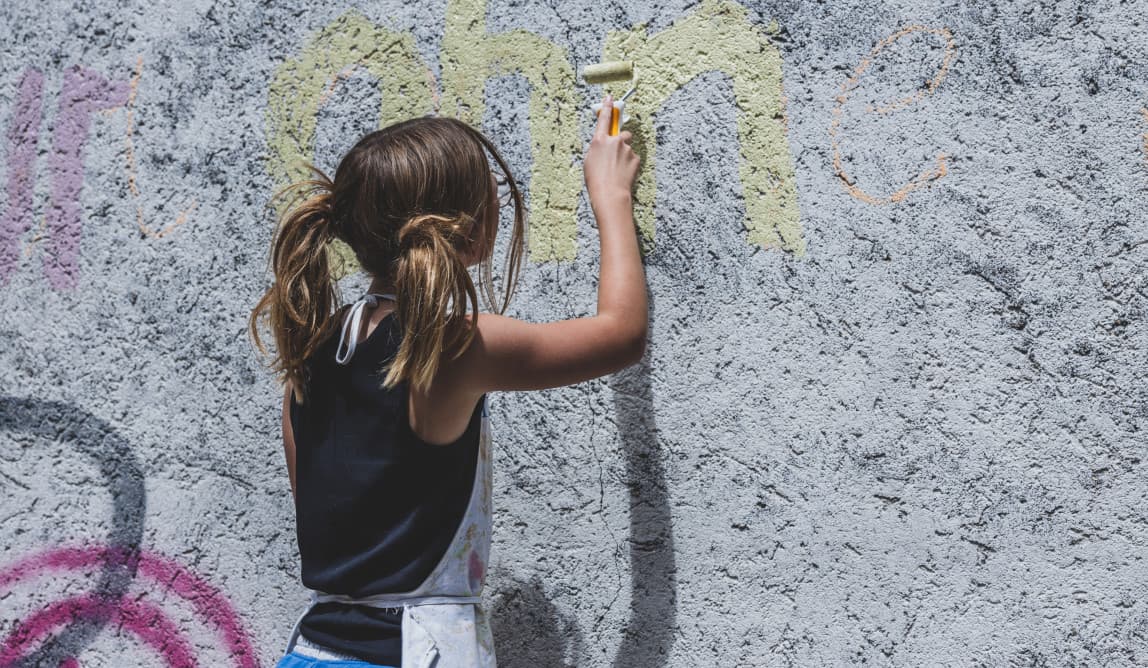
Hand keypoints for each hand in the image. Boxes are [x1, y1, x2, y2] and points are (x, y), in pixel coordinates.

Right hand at [584, 95, 639, 215]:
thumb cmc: (596, 180)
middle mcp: (614, 141)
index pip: (604, 119)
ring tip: (617, 170)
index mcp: (599, 141)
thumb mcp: (589, 161)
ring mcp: (626, 149)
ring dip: (624, 155)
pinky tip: (623, 174)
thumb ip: (597, 149)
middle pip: (622, 134)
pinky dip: (629, 165)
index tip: (610, 98)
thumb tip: (603, 146)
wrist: (609, 193)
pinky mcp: (635, 158)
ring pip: (627, 148)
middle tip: (616, 155)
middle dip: (621, 141)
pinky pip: (633, 158)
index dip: (607, 107)